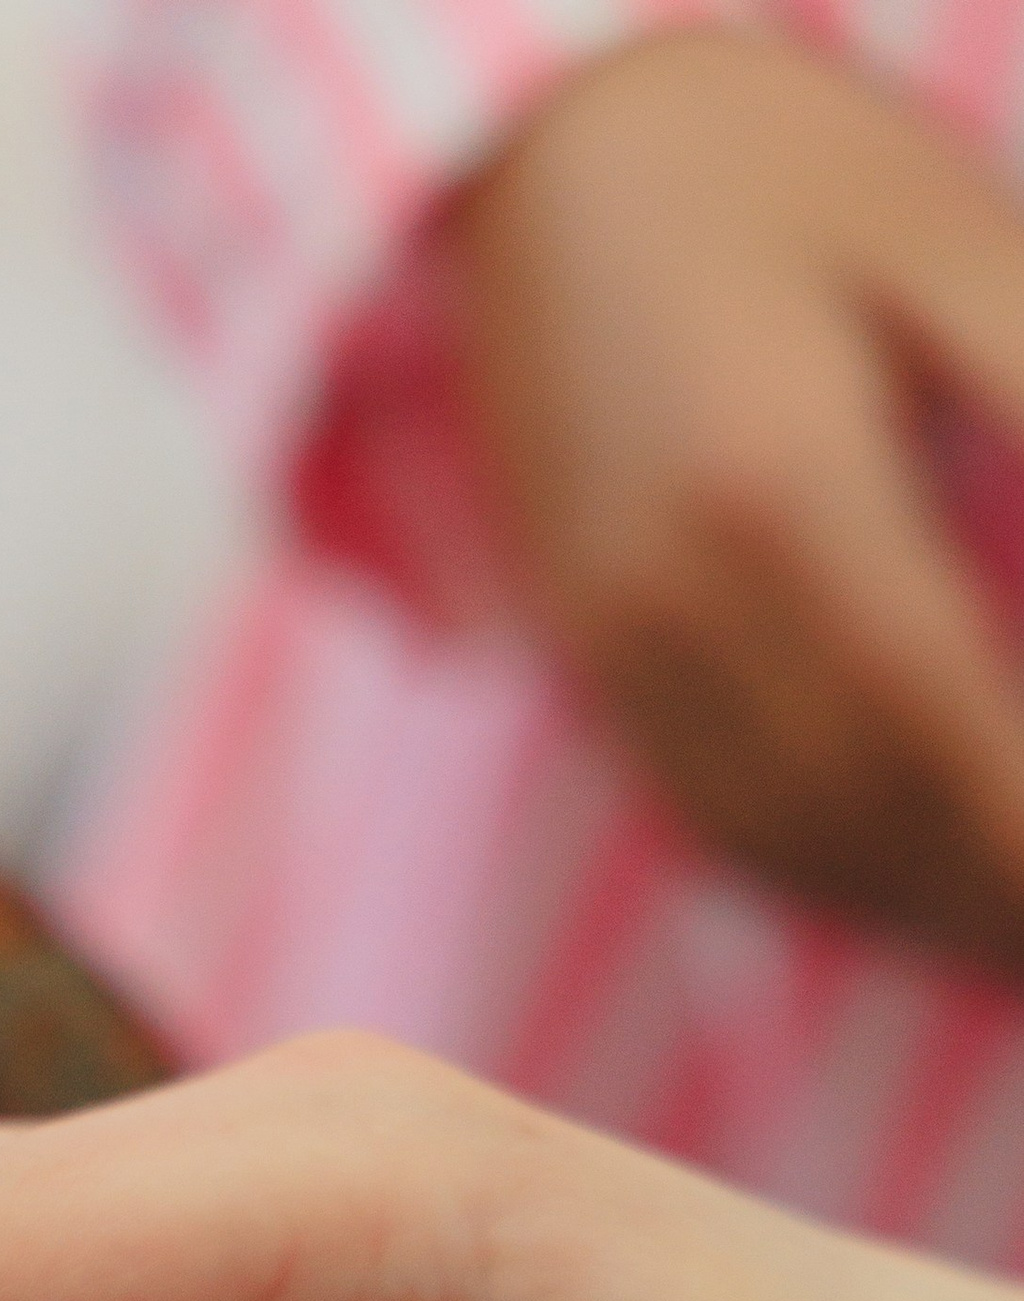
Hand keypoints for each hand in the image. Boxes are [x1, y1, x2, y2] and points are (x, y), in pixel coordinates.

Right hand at [452, 30, 1023, 974]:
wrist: (534, 153)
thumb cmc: (771, 161)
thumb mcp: (952, 241)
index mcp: (770, 483)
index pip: (930, 720)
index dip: (1016, 830)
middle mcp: (668, 595)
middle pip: (854, 811)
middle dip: (984, 895)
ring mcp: (609, 641)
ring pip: (777, 841)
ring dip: (909, 911)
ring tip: (1012, 938)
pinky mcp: (583, 657)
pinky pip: (710, 817)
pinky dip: (822, 877)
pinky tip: (910, 888)